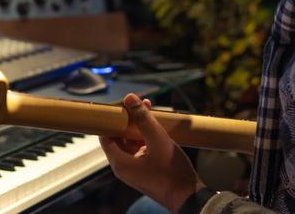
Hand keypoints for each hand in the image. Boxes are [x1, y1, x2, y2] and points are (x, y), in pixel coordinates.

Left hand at [99, 93, 204, 212]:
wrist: (189, 198)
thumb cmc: (172, 173)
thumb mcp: (157, 139)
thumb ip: (143, 118)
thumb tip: (129, 98)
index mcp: (120, 162)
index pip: (105, 135)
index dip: (111, 119)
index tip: (120, 106)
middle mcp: (123, 166)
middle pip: (118, 136)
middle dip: (128, 119)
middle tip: (139, 105)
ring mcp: (134, 168)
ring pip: (130, 141)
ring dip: (138, 126)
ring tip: (150, 111)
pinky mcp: (144, 169)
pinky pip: (139, 148)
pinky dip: (144, 136)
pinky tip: (156, 126)